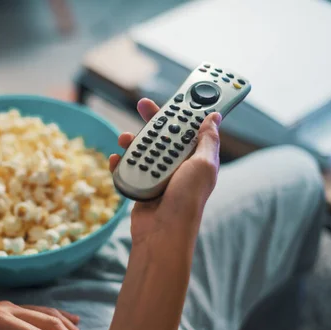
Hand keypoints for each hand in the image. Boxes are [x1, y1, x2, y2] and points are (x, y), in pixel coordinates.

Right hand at [108, 98, 221, 243]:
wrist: (163, 232)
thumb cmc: (187, 199)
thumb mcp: (204, 165)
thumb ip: (207, 140)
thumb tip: (214, 117)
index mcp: (195, 159)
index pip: (190, 128)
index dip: (185, 111)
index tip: (179, 95)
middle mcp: (177, 166)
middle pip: (163, 136)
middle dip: (154, 120)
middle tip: (143, 104)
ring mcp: (157, 176)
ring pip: (142, 150)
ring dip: (133, 142)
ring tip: (124, 139)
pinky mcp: (140, 186)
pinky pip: (128, 169)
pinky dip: (120, 163)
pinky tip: (115, 159)